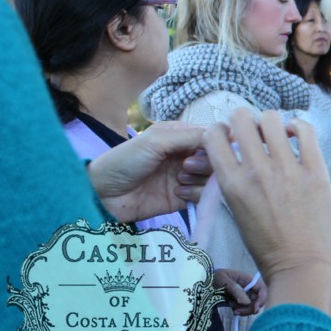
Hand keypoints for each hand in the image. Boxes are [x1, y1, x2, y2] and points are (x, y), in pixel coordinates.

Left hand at [88, 121, 210, 222]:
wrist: (103, 195)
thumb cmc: (125, 160)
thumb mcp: (157, 140)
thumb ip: (192, 135)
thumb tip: (226, 132)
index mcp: (180, 136)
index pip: (212, 137)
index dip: (217, 143)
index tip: (213, 149)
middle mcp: (186, 155)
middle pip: (216, 159)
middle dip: (205, 162)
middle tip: (186, 166)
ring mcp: (186, 177)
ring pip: (213, 178)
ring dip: (199, 179)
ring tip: (179, 181)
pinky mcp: (185, 198)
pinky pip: (204, 196)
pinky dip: (196, 194)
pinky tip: (177, 193)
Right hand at [204, 109, 330, 314]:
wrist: (301, 265)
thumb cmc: (267, 246)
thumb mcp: (236, 212)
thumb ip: (234, 181)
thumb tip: (236, 154)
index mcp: (232, 184)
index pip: (213, 136)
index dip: (219, 131)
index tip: (229, 138)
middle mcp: (257, 171)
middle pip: (241, 119)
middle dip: (243, 120)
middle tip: (253, 132)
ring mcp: (288, 169)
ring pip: (272, 119)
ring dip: (271, 123)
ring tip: (277, 135)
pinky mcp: (315, 171)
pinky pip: (306, 130)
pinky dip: (299, 127)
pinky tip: (296, 136)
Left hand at [213, 268, 266, 316]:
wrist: (204, 280)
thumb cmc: (214, 277)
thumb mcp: (224, 281)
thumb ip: (236, 291)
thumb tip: (247, 303)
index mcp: (248, 280)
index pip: (262, 289)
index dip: (262, 299)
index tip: (255, 308)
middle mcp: (249, 288)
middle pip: (258, 300)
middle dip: (251, 308)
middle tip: (238, 311)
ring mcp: (244, 295)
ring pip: (251, 306)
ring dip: (244, 310)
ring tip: (233, 309)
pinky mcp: (239, 301)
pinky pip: (244, 309)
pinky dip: (240, 311)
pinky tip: (232, 310)